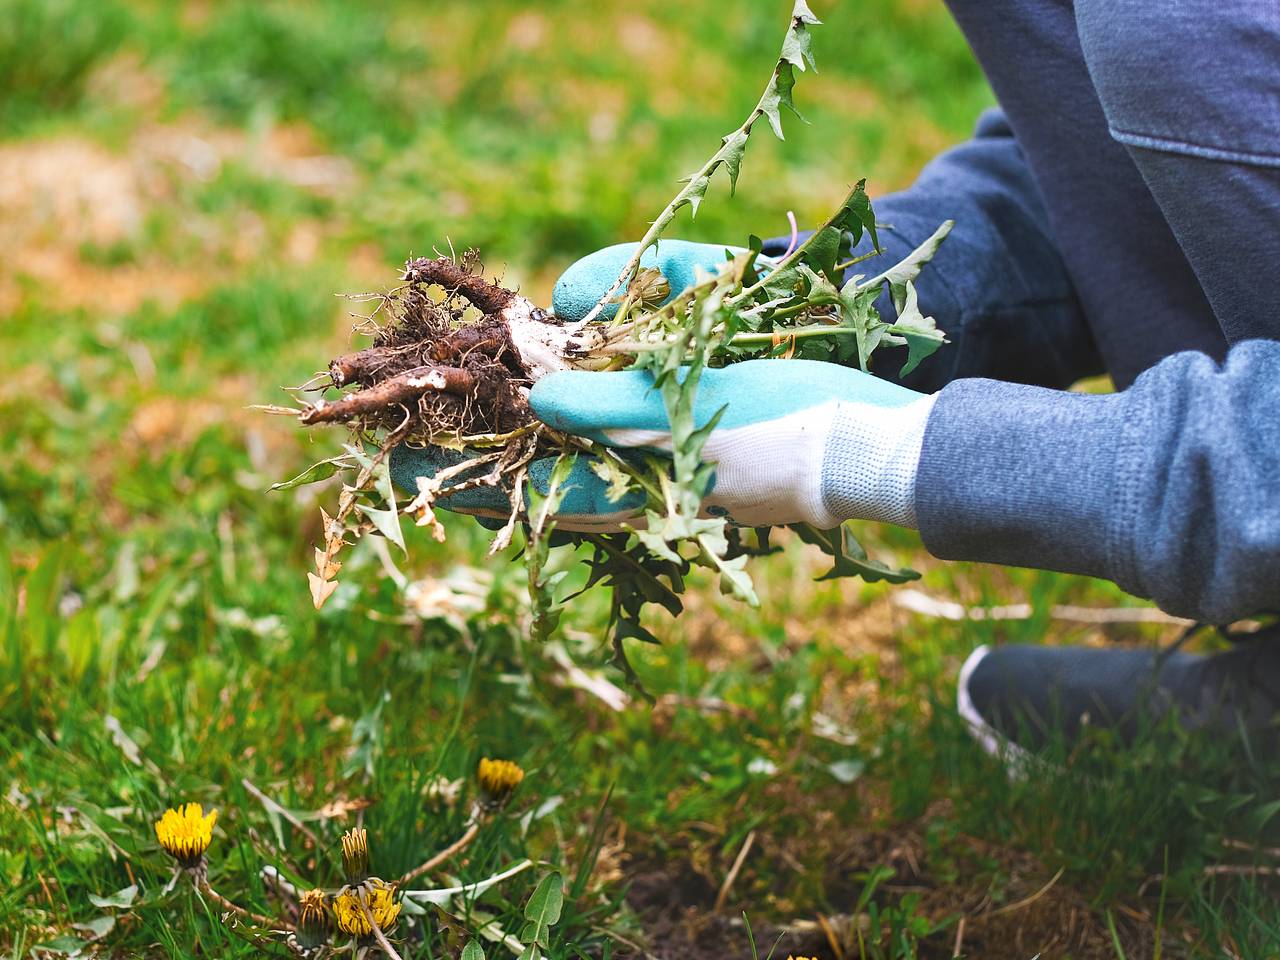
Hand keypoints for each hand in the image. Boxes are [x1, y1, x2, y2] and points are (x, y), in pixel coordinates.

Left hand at [392, 239, 935, 532]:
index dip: (460, 472)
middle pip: (533, 477)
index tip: (397, 457)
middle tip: (408, 442)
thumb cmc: (792, 427)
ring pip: (565, 460)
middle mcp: (635, 483)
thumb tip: (540, 394)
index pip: (523, 485)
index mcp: (633, 485)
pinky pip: (608, 444)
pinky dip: (570, 428)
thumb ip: (616, 404)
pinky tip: (551, 410)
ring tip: (461, 427)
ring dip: (514, 444)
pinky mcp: (687, 446)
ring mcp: (659, 469)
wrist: (873, 447)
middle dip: (474, 459)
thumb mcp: (699, 409)